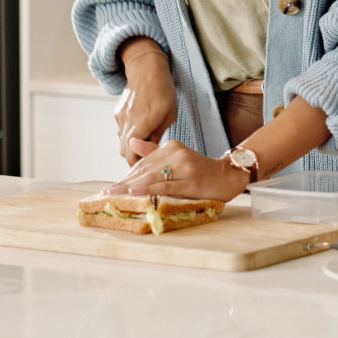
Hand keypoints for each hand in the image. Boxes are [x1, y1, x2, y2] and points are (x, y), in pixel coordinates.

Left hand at [101, 139, 249, 202]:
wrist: (230, 176)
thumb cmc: (202, 170)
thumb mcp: (178, 158)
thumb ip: (154, 152)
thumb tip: (131, 143)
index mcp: (172, 147)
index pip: (144, 162)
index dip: (127, 175)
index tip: (113, 186)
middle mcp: (178, 154)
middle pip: (145, 170)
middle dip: (125, 181)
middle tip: (107, 192)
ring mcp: (185, 167)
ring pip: (152, 177)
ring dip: (130, 186)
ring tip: (114, 193)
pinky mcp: (191, 182)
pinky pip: (165, 185)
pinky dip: (148, 188)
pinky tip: (134, 191)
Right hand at [114, 50, 176, 165]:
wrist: (146, 68)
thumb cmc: (163, 90)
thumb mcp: (169, 114)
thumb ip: (158, 135)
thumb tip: (152, 151)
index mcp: (142, 124)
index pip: (132, 155)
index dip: (138, 164)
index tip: (146, 167)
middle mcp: (127, 122)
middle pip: (124, 152)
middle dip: (134, 158)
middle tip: (147, 159)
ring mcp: (120, 118)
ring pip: (122, 141)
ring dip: (132, 146)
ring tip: (146, 144)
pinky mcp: (117, 113)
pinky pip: (122, 130)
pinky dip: (129, 134)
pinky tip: (141, 129)